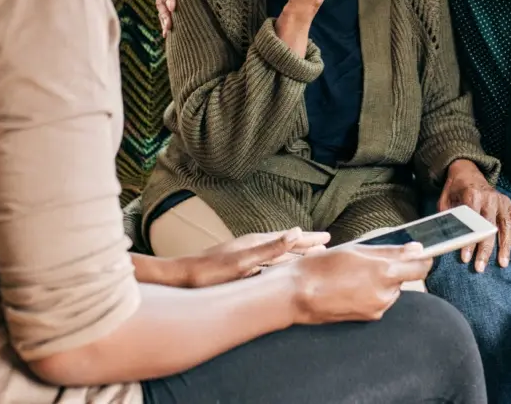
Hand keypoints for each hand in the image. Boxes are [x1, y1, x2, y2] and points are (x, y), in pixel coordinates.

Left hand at [182, 228, 329, 287]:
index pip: (291, 239)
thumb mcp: (244, 261)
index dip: (310, 240)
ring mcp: (245, 254)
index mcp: (257, 243)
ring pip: (277, 253)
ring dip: (294, 253)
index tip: (328, 238)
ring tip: (307, 254)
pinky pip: (267, 261)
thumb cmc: (211, 272)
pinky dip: (280, 262)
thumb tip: (297, 232)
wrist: (181, 277)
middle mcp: (253, 246)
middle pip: (286, 244)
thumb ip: (271, 248)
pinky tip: (277, 268)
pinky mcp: (239, 264)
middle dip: (306, 244)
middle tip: (325, 244)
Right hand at [286, 243, 432, 323]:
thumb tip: (417, 249)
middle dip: (394, 269)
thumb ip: (391, 250)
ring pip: (392, 290)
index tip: (418, 253)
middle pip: (405, 278)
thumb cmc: (323, 266)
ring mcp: (377, 308)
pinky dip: (372, 293)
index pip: (421, 267)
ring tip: (355, 275)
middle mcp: (385, 293)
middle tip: (368, 262)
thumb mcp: (357, 250)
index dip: (422, 259)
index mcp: (384, 272)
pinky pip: (380, 301)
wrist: (298, 294)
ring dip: (383, 282)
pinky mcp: (369, 318)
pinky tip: (351, 287)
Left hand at [438, 159, 510, 270]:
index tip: (465, 258)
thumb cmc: (455, 189)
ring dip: (505, 247)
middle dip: (486, 250)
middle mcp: (490, 198)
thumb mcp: (445, 200)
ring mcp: (502, 201)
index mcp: (473, 195)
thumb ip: (447, 217)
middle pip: (490, 228)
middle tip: (481, 267)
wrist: (467, 171)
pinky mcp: (509, 204)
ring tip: (503, 264)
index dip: (469, 241)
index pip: (472, 223)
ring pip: (506, 226)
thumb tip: (446, 239)